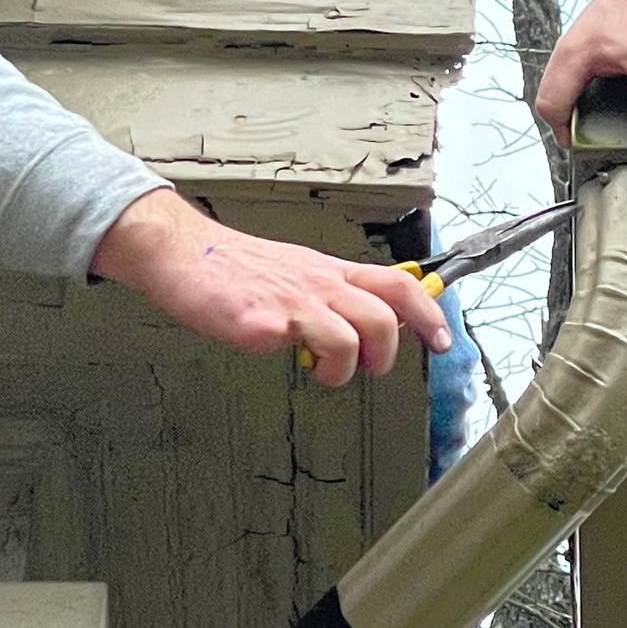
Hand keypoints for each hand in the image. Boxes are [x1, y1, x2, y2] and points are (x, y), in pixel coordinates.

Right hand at [90, 188, 453, 384]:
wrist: (182, 255)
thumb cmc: (231, 269)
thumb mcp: (292, 273)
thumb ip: (326, 296)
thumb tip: (356, 325)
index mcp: (328, 272)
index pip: (398, 284)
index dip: (430, 312)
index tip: (443, 338)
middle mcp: (320, 282)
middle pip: (388, 313)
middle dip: (389, 352)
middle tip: (370, 367)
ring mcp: (296, 300)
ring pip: (362, 332)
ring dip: (353, 367)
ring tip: (326, 372)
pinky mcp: (269, 321)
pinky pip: (313, 346)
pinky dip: (316, 367)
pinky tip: (292, 361)